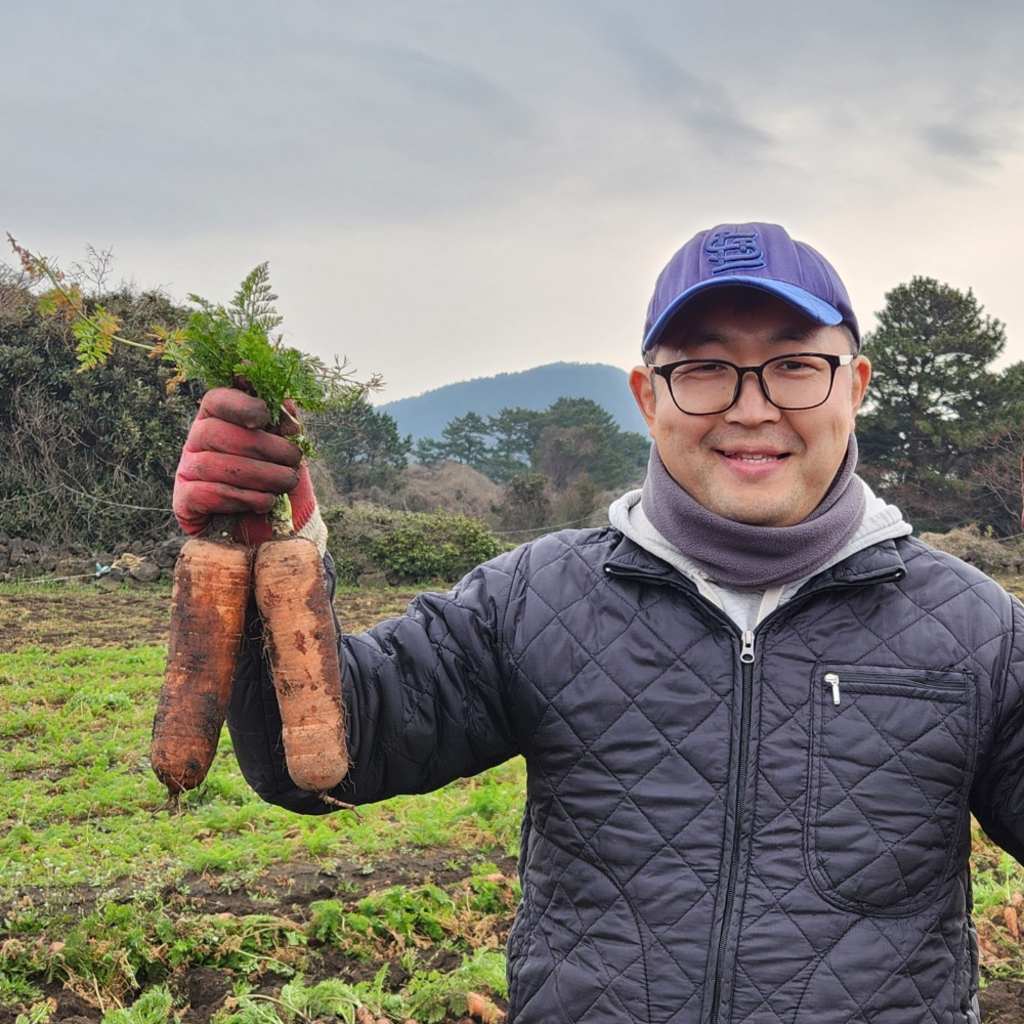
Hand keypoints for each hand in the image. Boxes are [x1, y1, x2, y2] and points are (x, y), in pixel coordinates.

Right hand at [173, 388, 317, 545]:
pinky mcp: (184, 501)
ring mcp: (186, 470)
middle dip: (262, 447)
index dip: (239, 405)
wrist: (270, 525)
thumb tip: (282, 402)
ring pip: (213, 464)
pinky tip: (264, 502)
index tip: (264, 416)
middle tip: (293, 460)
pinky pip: (206, 493)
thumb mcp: (286, 448)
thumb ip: (284, 424)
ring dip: (259, 474)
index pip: (216, 400)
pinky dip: (242, 498)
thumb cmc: (277, 478)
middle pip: (215, 433)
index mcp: (217, 419)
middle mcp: (196, 442)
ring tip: (286, 483)